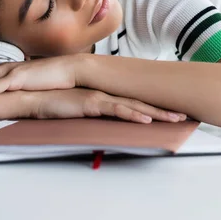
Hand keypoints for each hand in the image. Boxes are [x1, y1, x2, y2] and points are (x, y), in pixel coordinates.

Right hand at [30, 88, 186, 123]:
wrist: (37, 97)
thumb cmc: (56, 104)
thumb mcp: (81, 111)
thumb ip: (95, 115)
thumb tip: (106, 125)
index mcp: (106, 96)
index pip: (134, 102)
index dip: (154, 107)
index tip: (171, 111)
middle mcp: (107, 94)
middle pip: (141, 103)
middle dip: (163, 110)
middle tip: (183, 115)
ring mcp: (101, 97)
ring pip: (134, 106)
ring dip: (156, 113)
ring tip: (174, 118)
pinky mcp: (92, 103)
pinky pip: (116, 110)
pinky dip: (132, 114)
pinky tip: (146, 119)